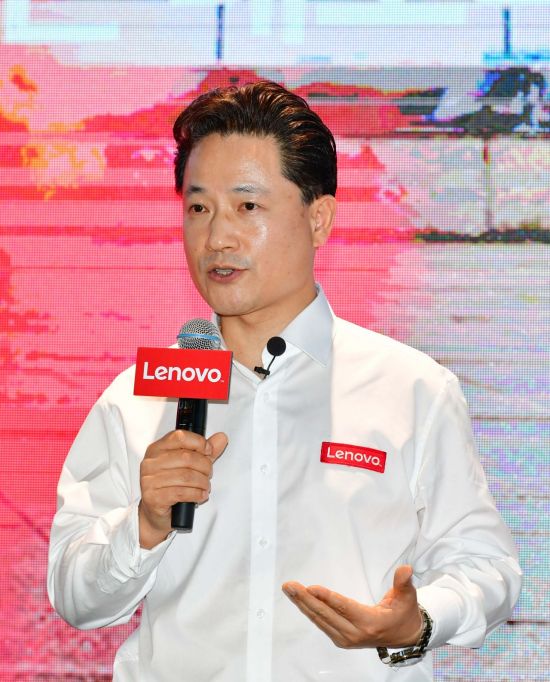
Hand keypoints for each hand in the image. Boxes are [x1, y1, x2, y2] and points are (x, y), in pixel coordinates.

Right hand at [139, 429, 226, 548]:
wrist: (155, 513)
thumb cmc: (171, 486)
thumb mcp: (188, 465)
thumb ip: (205, 451)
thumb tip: (221, 438)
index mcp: (157, 449)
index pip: (179, 437)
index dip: (199, 443)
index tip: (208, 451)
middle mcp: (150, 463)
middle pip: (186, 457)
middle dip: (205, 466)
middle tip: (208, 474)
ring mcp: (149, 480)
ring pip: (186, 476)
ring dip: (202, 482)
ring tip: (205, 486)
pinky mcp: (153, 497)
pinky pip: (182, 493)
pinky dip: (196, 494)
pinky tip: (200, 495)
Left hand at [282, 565, 422, 648]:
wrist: (404, 636)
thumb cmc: (404, 614)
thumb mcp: (408, 597)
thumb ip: (404, 583)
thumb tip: (405, 570)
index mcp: (371, 623)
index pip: (345, 608)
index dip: (327, 598)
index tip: (311, 588)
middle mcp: (355, 634)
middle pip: (326, 615)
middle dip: (306, 599)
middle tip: (290, 585)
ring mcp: (346, 638)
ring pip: (320, 620)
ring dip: (302, 604)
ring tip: (289, 589)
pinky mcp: (341, 638)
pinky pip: (321, 623)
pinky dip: (309, 611)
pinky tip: (299, 600)